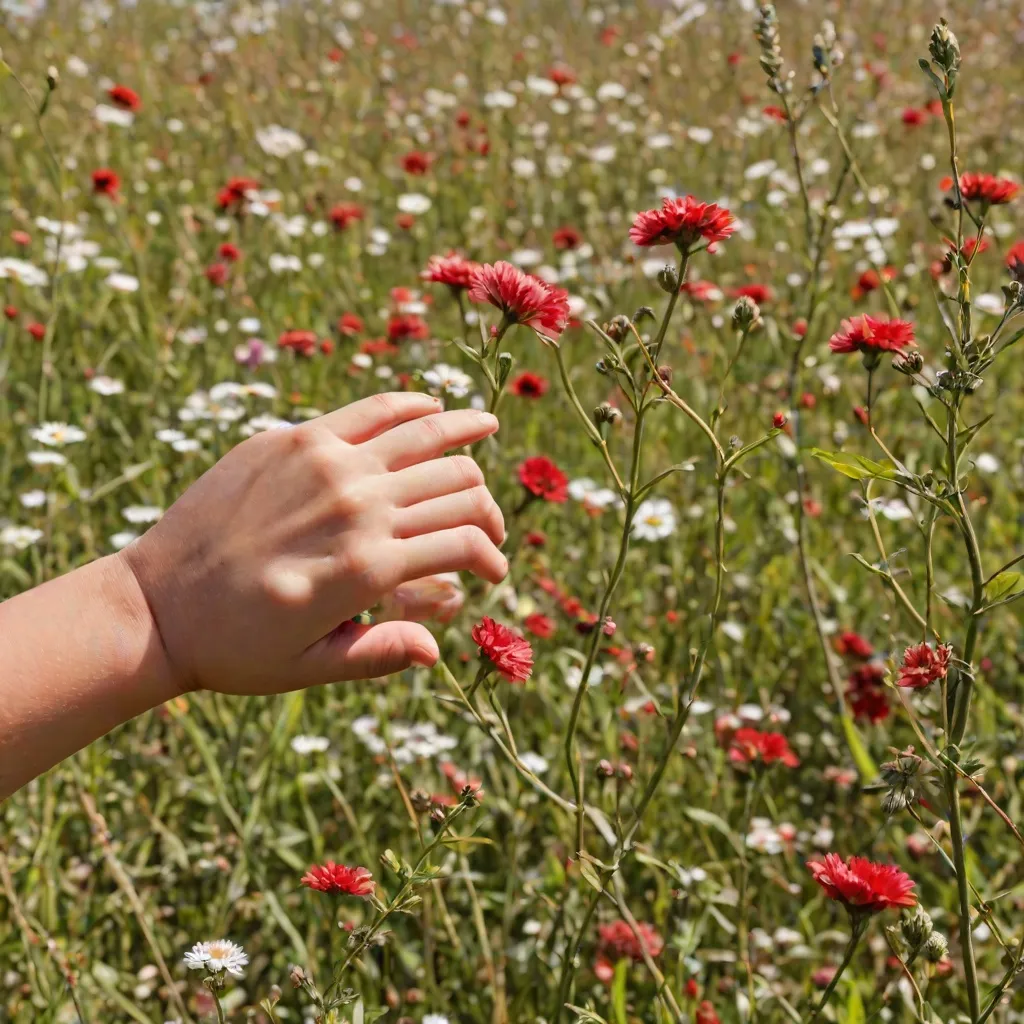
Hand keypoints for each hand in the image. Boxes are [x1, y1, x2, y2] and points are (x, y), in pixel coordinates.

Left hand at [120, 392, 505, 694]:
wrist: (154, 605)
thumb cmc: (234, 648)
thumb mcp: (311, 667)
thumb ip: (380, 654)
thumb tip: (439, 649)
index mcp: (370, 569)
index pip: (465, 544)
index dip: (492, 558)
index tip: (493, 571)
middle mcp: (358, 509)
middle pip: (458, 488)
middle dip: (486, 509)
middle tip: (486, 525)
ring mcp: (328, 465)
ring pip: (427, 438)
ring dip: (468, 437)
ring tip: (487, 430)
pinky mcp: (296, 439)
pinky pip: (373, 408)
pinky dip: (413, 405)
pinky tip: (433, 406)